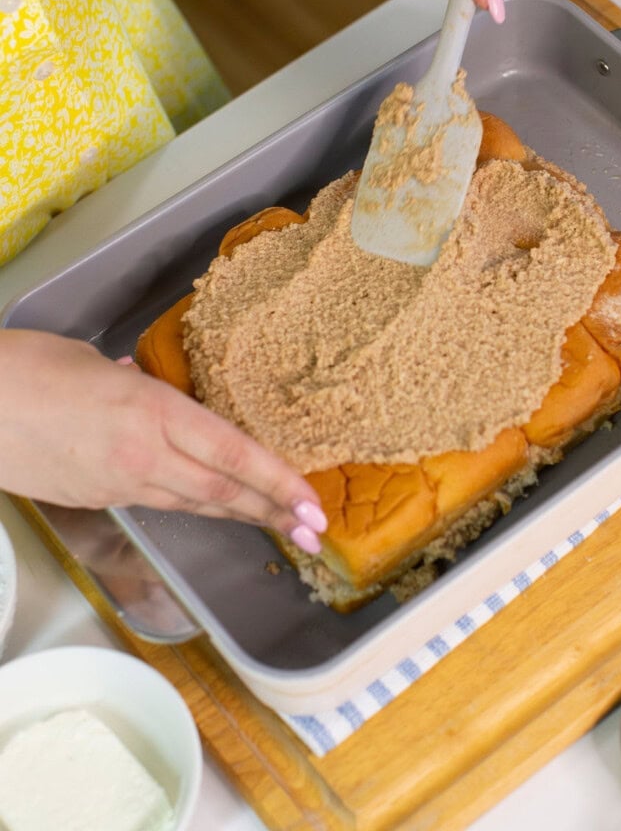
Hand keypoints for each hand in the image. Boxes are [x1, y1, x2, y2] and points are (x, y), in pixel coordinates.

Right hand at [0, 330, 326, 552]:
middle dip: (275, 512)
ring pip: (196, 504)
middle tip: (316, 533)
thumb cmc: (26, 368)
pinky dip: (195, 507)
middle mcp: (145, 456)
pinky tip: (215, 509)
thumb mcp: (94, 361)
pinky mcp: (96, 500)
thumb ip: (134, 381)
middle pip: (223, 491)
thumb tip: (148, 386)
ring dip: (242, 516)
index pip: (233, 455)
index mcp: (153, 412)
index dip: (278, 481)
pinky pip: (159, 504)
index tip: (312, 503)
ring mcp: (120, 484)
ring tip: (281, 526)